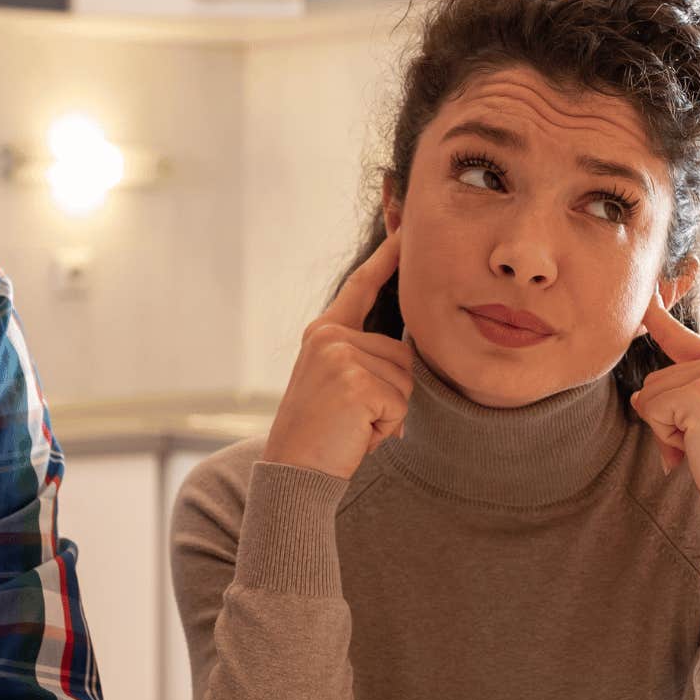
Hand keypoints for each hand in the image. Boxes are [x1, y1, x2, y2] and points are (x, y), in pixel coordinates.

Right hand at [263, 232, 416, 479]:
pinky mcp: (354, 381)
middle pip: (401, 353)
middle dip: (391, 393)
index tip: (407, 229)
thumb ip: (363, 358)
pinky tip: (355, 435)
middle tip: (352, 418)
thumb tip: (406, 352)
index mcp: (323, 332)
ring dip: (389, 413)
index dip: (387, 256)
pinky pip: (400, 403)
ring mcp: (340, 356)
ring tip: (352, 426)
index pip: (362, 286)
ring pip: (405, 380)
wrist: (293, 471)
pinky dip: (387, 428)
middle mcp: (329, 336)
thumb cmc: (321, 435)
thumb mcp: (337, 383)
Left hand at [631, 291, 699, 511]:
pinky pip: (650, 409)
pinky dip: (663, 435)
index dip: (658, 319)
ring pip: (650, 394)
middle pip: (656, 379)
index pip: (682, 339)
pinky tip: (695, 447)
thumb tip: (638, 398)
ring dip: (664, 428)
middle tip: (699, 443)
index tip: (645, 295)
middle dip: (664, 418)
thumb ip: (676, 401)